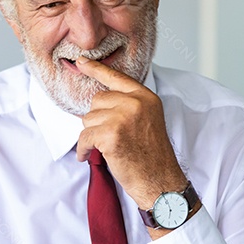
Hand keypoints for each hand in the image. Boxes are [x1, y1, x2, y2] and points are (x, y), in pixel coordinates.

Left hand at [74, 57, 187, 222]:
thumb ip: (130, 106)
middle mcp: (136, 103)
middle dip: (97, 120)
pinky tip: (91, 156)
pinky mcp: (111, 134)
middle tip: (111, 138)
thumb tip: (99, 100)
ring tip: (108, 149)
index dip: (96, 69)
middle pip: (97, 100)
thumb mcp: (148, 121)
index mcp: (146, 97)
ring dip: (91, 136)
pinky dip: (84, 150)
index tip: (81, 61)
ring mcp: (123, 117)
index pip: (116, 77)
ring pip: (88, 119)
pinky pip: (84, 137)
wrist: (161, 182)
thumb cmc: (152, 157)